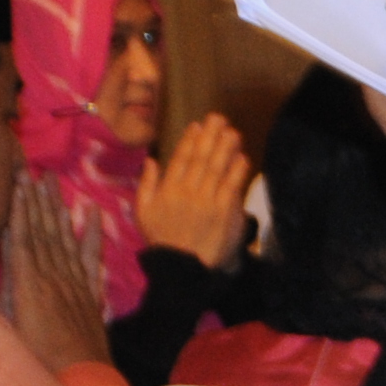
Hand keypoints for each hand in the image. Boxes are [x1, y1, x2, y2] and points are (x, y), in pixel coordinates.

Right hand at [1, 176, 110, 372]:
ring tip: (52, 180)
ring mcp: (73, 282)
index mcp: (26, 283)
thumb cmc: (34, 359)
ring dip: (57, 207)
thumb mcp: (0, 330)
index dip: (19, 208)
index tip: (17, 183)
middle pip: (42, 229)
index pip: (21, 236)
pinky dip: (92, 232)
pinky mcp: (90, 293)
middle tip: (32, 170)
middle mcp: (51, 276)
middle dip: (35, 199)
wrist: (80, 378)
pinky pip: (91, 255)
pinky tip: (92, 211)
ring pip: (64, 236)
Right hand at [131, 113, 255, 266]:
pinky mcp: (223, 212)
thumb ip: (146, 184)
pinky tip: (242, 157)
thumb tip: (151, 160)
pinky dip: (237, 171)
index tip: (198, 125)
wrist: (180, 266)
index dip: (190, 140)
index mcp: (168, 188)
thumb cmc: (161, 239)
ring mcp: (206, 200)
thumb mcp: (142, 211)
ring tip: (233, 132)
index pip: (180, 158)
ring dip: (226, 148)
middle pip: (201, 158)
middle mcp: (187, 190)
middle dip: (211, 136)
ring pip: (217, 168)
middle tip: (219, 119)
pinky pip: (231, 187)